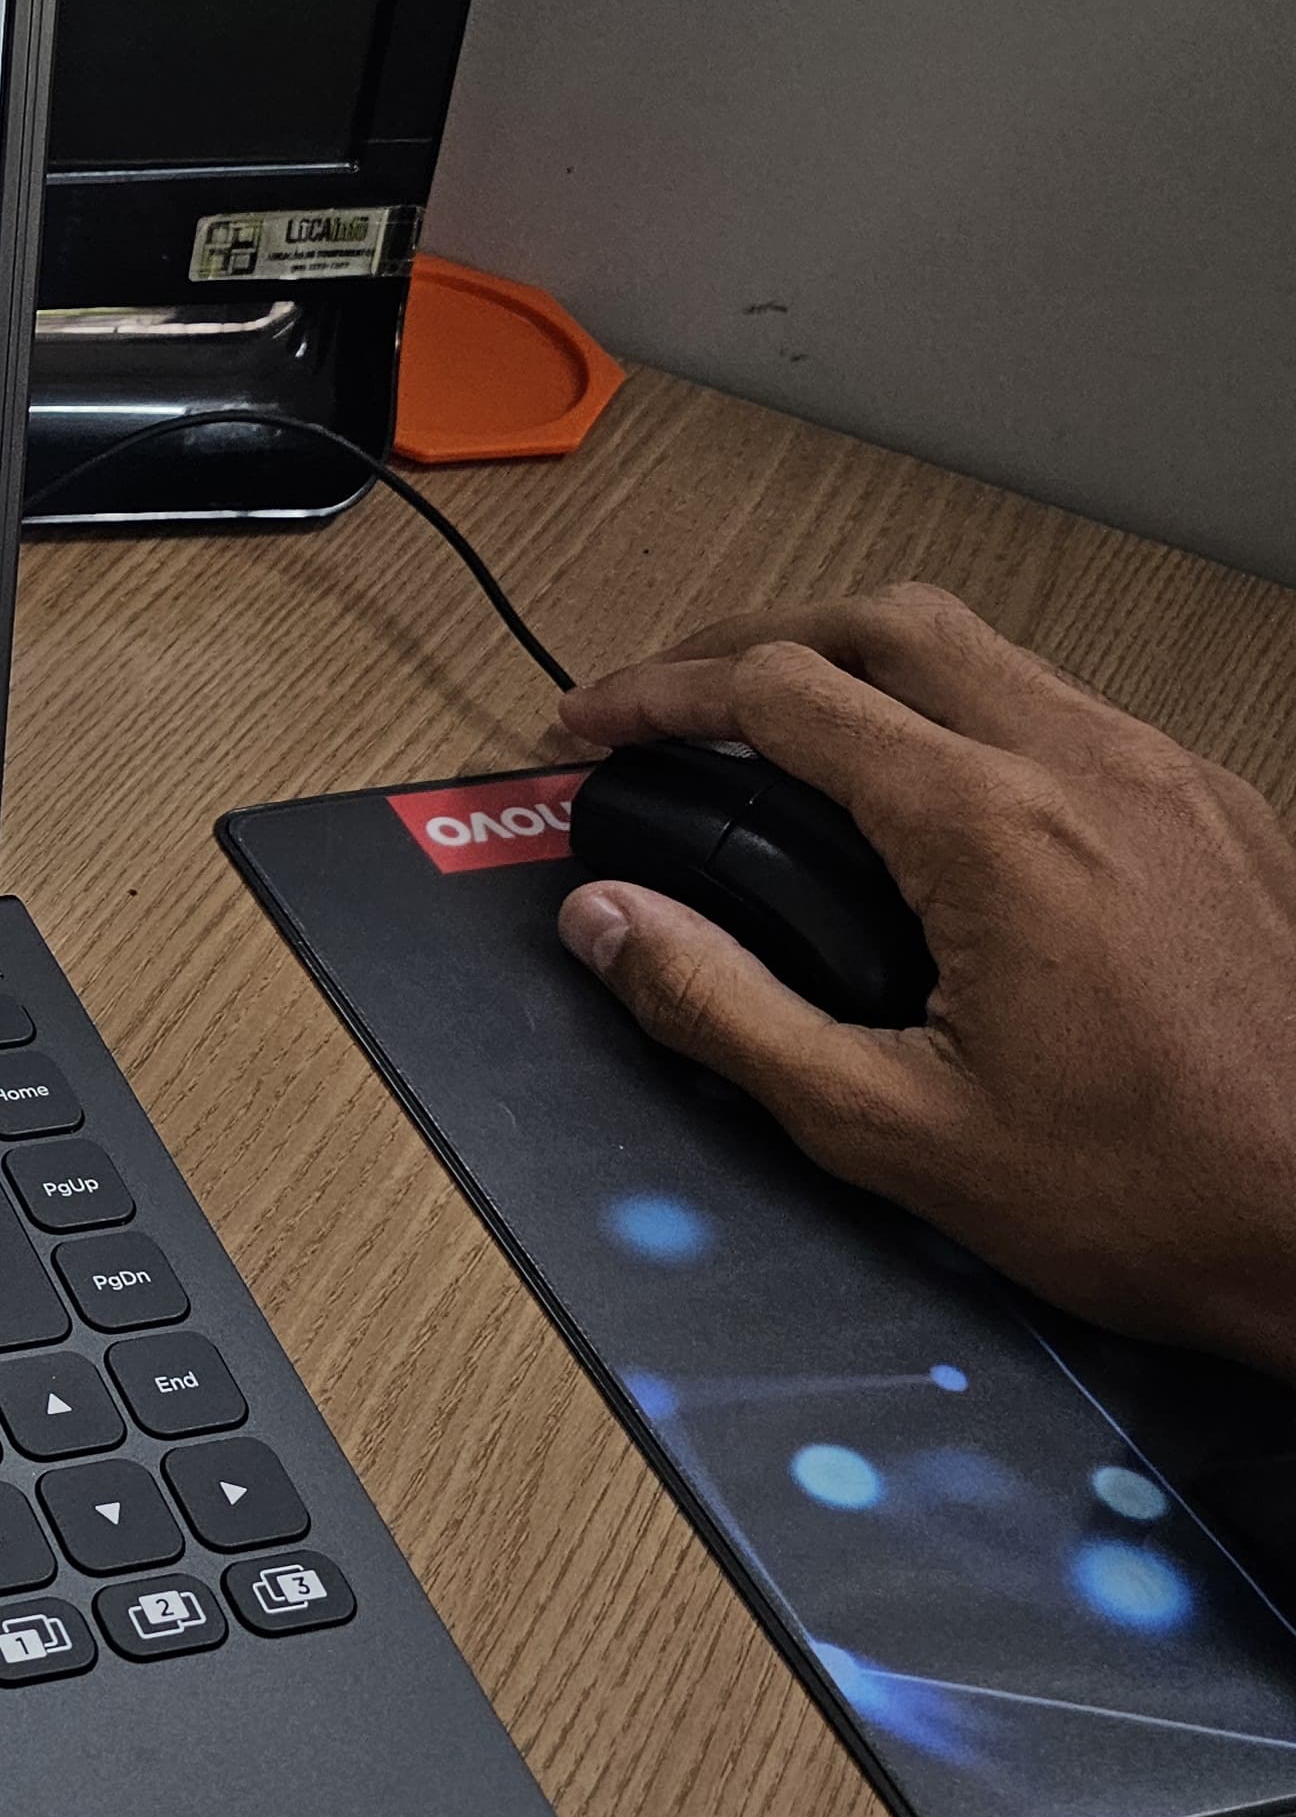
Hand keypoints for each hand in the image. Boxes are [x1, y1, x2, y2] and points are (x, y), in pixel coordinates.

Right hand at [552, 583, 1295, 1378]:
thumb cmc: (1158, 1195)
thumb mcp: (889, 1129)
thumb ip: (725, 1010)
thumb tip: (613, 924)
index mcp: (996, 829)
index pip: (782, 692)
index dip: (658, 695)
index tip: (594, 725)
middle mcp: (1093, 768)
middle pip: (885, 621)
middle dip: (754, 643)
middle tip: (673, 704)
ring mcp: (1171, 779)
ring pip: (986, 655)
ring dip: (864, 670)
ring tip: (786, 745)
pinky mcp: (1222, 813)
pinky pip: (1068, 713)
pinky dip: (966, 718)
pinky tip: (933, 808)